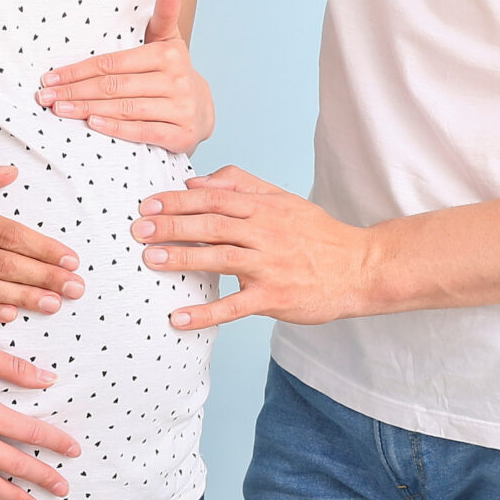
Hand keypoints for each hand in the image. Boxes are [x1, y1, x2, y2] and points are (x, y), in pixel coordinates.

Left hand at [35, 0, 214, 152]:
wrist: (202, 110)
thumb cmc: (172, 71)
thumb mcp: (169, 40)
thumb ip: (164, 12)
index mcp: (168, 53)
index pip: (113, 62)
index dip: (79, 70)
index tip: (50, 76)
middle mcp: (176, 80)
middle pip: (115, 86)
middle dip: (75, 92)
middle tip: (44, 96)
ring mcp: (180, 108)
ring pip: (125, 109)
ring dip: (88, 110)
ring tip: (59, 110)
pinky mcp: (182, 135)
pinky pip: (142, 132)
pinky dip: (116, 129)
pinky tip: (92, 124)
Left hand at [134, 165, 375, 330]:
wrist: (360, 268)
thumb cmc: (318, 235)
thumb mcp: (284, 200)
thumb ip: (243, 186)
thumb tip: (199, 181)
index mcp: (265, 208)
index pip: (215, 199)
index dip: (179, 200)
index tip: (150, 204)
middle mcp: (266, 233)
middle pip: (211, 224)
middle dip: (172, 225)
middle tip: (138, 229)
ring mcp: (270, 266)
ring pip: (220, 258)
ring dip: (182, 258)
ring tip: (149, 259)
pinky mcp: (275, 298)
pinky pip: (235, 307)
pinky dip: (205, 313)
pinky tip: (178, 318)